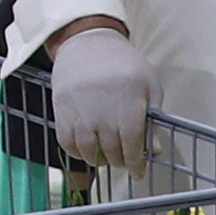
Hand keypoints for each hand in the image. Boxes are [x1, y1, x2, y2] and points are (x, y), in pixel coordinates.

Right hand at [46, 25, 154, 166]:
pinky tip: (86, 150)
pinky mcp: (62, 109)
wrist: (88, 43)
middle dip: (119, 161)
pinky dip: (76, 152)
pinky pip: (66, 141)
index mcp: (129, 100)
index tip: (138, 171)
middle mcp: (103, 108)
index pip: (132, 143)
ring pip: (88, 149)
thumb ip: (153, 118)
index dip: (136, 162)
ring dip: (98, 159)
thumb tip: (153, 150)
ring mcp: (80, 109)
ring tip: (105, 157)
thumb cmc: (124, 64)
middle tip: (123, 161)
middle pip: (111, 149)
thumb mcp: (149, 85)